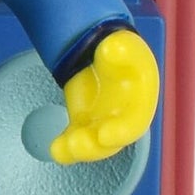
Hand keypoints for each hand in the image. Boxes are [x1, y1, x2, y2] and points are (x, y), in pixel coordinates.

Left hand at [52, 28, 159, 163]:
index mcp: (140, 103)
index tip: (106, 135)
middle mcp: (122, 120)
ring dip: (77, 149)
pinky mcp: (83, 123)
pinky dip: (64, 146)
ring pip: (92, 145)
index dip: (121, 132)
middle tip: (76, 144)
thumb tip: (112, 48)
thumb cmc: (122, 54)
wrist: (106, 55)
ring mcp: (101, 124)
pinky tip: (54, 148)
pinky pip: (73, 139)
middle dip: (94, 147)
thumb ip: (122, 48)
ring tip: (59, 149)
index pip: (134, 123)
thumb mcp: (125, 45)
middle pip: (111, 143)